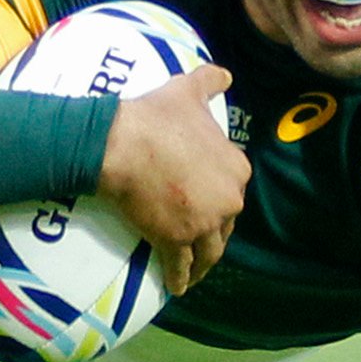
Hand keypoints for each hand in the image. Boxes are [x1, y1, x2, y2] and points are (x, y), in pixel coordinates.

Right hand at [97, 65, 249, 292]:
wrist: (123, 143)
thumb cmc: (157, 116)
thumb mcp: (188, 91)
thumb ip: (210, 81)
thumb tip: (226, 74)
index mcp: (237, 168)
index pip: (234, 186)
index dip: (220, 193)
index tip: (210, 200)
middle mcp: (228, 200)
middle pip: (226, 223)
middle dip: (216, 232)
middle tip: (202, 238)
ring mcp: (203, 224)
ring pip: (209, 251)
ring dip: (204, 263)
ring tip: (197, 271)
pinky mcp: (176, 241)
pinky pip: (181, 267)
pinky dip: (181, 279)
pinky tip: (179, 287)